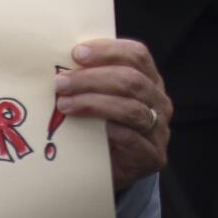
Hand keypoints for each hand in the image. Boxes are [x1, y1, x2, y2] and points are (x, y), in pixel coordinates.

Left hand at [54, 38, 169, 192]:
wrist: (110, 167)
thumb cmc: (100, 123)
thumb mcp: (98, 95)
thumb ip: (88, 77)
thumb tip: (58, 60)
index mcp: (148, 79)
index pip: (137, 54)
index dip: (108, 50)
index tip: (76, 53)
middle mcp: (159, 102)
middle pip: (132, 81)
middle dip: (92, 78)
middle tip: (60, 83)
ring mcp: (159, 130)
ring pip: (131, 109)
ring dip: (93, 103)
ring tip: (64, 104)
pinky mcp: (152, 156)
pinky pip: (131, 138)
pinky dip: (106, 130)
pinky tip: (85, 128)